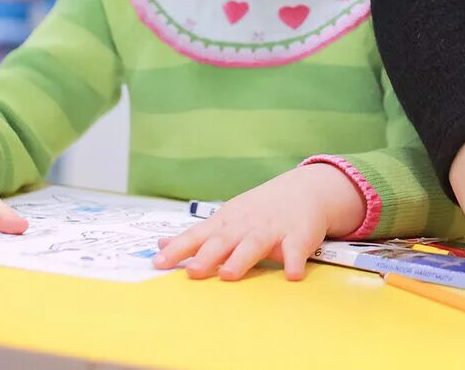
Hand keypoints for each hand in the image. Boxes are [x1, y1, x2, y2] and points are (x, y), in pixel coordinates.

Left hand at [153, 163, 363, 280]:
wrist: (306, 190)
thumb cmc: (258, 211)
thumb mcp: (225, 219)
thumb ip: (196, 236)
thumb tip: (161, 246)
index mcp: (225, 224)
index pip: (197, 236)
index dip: (178, 250)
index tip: (158, 264)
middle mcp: (245, 226)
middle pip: (223, 241)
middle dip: (207, 255)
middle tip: (192, 271)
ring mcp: (271, 230)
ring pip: (254, 245)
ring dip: (241, 259)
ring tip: (228, 274)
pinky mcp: (298, 237)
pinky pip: (296, 250)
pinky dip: (294, 261)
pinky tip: (291, 275)